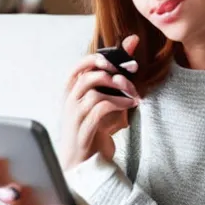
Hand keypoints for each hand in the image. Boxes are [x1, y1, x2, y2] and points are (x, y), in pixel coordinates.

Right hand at [60, 35, 140, 169]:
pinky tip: (130, 106)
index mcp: (72, 92)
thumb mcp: (106, 99)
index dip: (99, 58)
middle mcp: (70, 101)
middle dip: (113, 73)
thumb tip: (132, 40)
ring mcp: (75, 115)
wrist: (86, 164)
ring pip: (93, 91)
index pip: (79, 65)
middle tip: (132, 78)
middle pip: (88, 75)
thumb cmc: (95, 129)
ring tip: (134, 95)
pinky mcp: (83, 129)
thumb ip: (116, 73)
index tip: (120, 62)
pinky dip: (118, 104)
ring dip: (118, 90)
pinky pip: (100, 108)